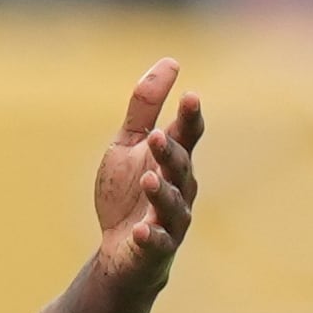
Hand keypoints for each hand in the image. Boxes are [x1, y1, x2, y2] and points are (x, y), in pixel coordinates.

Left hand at [93, 58, 203, 292]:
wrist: (122, 250)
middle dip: (170, 153)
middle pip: (180, 168)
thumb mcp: (128, 146)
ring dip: (162, 193)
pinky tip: (141, 231)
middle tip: (156, 136)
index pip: (188, 136)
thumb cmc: (129, 193)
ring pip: (172, 205)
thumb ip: (144, 108)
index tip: (190, 96)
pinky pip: (158, 243)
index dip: (190, 117)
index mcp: (174, 161)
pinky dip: (151, 237)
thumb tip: (170, 62)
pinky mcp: (156, 248)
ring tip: (149, 179)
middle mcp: (180, 189)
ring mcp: (171, 220)